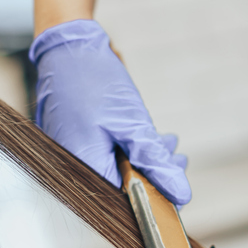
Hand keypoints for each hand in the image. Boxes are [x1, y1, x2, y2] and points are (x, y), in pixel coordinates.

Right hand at [29, 20, 191, 204]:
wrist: (67, 45)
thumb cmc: (93, 80)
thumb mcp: (131, 123)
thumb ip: (154, 162)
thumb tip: (180, 194)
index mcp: (84, 168)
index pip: (123, 202)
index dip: (154, 200)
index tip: (177, 193)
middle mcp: (74, 166)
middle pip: (121, 187)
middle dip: (154, 175)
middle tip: (178, 162)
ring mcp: (73, 152)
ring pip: (117, 168)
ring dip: (146, 159)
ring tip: (170, 146)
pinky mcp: (77, 139)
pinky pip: (107, 153)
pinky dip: (130, 147)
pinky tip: (152, 137)